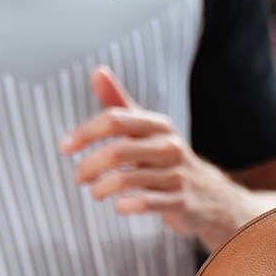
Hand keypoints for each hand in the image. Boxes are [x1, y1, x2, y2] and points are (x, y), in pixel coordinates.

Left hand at [61, 68, 273, 246]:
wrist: (211, 196)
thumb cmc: (167, 159)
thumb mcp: (146, 129)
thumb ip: (119, 103)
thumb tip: (97, 71)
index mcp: (158, 125)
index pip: (113, 120)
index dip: (83, 133)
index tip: (63, 148)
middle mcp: (170, 146)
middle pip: (116, 151)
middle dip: (88, 165)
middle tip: (78, 177)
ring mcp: (177, 175)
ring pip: (126, 179)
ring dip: (101, 187)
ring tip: (95, 191)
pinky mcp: (181, 201)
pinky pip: (144, 202)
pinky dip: (123, 204)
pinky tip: (118, 205)